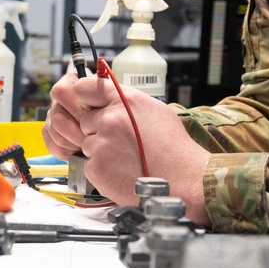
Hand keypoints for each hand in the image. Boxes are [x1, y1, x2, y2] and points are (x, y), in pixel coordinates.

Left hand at [42, 72, 211, 226]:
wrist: (183, 180)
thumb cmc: (173, 147)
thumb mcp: (155, 111)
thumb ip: (127, 101)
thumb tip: (110, 97)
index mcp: (125, 100)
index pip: (85, 87)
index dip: (87, 98)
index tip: (91, 105)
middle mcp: (110, 119)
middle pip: (86, 120)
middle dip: (98, 130)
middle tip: (123, 142)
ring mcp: (101, 144)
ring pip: (88, 144)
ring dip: (101, 151)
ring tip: (126, 159)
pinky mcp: (96, 167)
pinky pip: (89, 164)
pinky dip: (102, 170)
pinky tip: (122, 171)